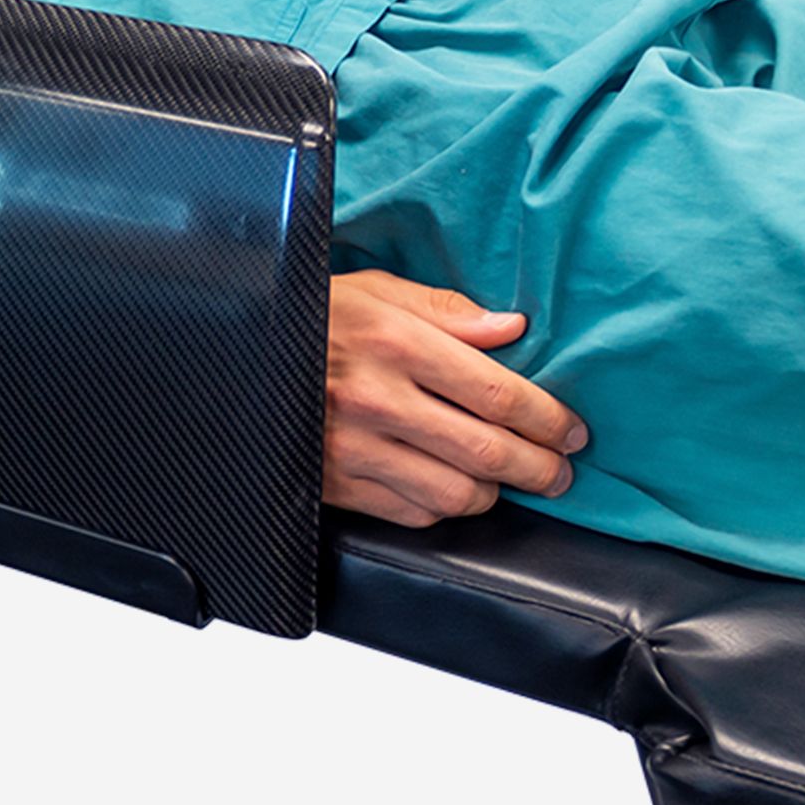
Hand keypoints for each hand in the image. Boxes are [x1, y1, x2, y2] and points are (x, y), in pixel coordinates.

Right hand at [322, 268, 588, 528]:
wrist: (231, 356)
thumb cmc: (309, 317)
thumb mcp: (372, 292)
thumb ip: (445, 311)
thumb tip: (513, 330)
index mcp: (393, 342)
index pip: (497, 392)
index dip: (548, 418)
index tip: (572, 431)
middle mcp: (376, 399)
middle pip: (487, 450)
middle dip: (539, 467)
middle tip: (560, 471)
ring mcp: (353, 448)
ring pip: (455, 493)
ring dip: (494, 493)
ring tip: (507, 483)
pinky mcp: (335, 483)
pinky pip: (411, 513)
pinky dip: (445, 508)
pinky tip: (453, 491)